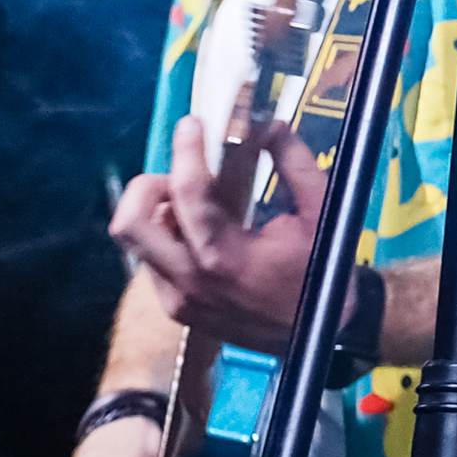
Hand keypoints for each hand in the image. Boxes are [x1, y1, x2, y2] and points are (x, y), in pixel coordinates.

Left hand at [109, 116, 322, 350]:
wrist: (327, 331)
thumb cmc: (325, 269)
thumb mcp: (321, 211)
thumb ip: (293, 163)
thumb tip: (270, 125)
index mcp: (226, 257)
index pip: (188, 193)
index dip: (187, 150)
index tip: (193, 124)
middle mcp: (190, 281)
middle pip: (130, 223)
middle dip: (149, 187)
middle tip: (181, 176)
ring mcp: (178, 299)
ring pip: (137, 242)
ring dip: (158, 213)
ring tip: (194, 205)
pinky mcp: (177, 309)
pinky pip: (153, 261)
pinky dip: (170, 237)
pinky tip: (203, 233)